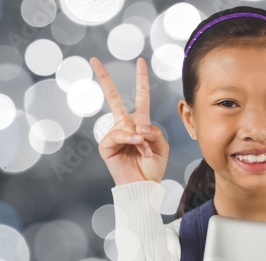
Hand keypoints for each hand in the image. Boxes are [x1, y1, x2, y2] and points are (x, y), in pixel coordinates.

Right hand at [89, 56, 168, 185]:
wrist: (144, 185)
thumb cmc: (153, 166)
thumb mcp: (161, 145)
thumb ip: (153, 130)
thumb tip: (137, 126)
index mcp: (140, 122)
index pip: (140, 96)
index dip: (141, 79)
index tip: (140, 61)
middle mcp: (125, 125)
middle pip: (113, 98)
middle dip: (104, 79)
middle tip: (94, 60)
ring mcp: (114, 133)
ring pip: (127, 124)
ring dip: (141, 139)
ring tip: (145, 151)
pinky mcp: (106, 144)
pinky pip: (119, 134)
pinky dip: (131, 141)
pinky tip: (137, 148)